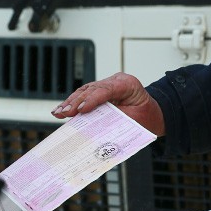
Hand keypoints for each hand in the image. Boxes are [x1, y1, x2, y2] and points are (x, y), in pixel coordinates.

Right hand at [51, 72, 165, 135]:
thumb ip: (115, 121)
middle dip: (76, 102)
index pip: (107, 90)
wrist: (152, 114)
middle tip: (64, 113)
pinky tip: (61, 110)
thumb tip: (95, 129)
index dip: (92, 99)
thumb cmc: (146, 118)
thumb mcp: (135, 122)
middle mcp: (116, 81)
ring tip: (58, 113)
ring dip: (70, 102)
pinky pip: (84, 95)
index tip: (81, 109)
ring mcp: (107, 84)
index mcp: (129, 85)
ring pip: (85, 91)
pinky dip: (73, 103)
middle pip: (92, 89)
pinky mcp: (100, 90)